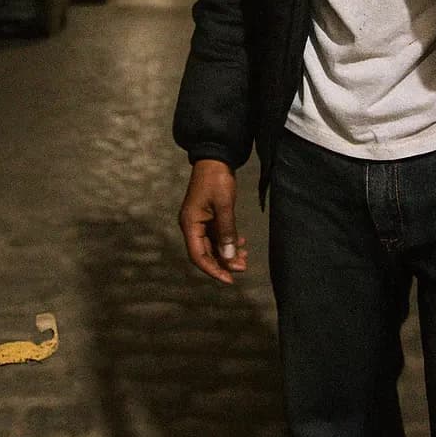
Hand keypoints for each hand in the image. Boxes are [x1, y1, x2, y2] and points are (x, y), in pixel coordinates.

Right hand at [178, 159, 248, 284]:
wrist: (215, 157)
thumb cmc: (216, 179)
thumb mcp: (223, 205)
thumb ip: (226, 232)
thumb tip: (229, 256)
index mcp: (190, 224)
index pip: (198, 255)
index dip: (213, 270)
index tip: (229, 279)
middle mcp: (192, 225)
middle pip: (206, 253)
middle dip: (224, 262)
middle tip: (243, 267)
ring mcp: (200, 221)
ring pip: (213, 245)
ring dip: (228, 252)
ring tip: (245, 257)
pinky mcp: (208, 216)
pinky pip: (217, 235)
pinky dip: (228, 241)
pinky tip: (241, 242)